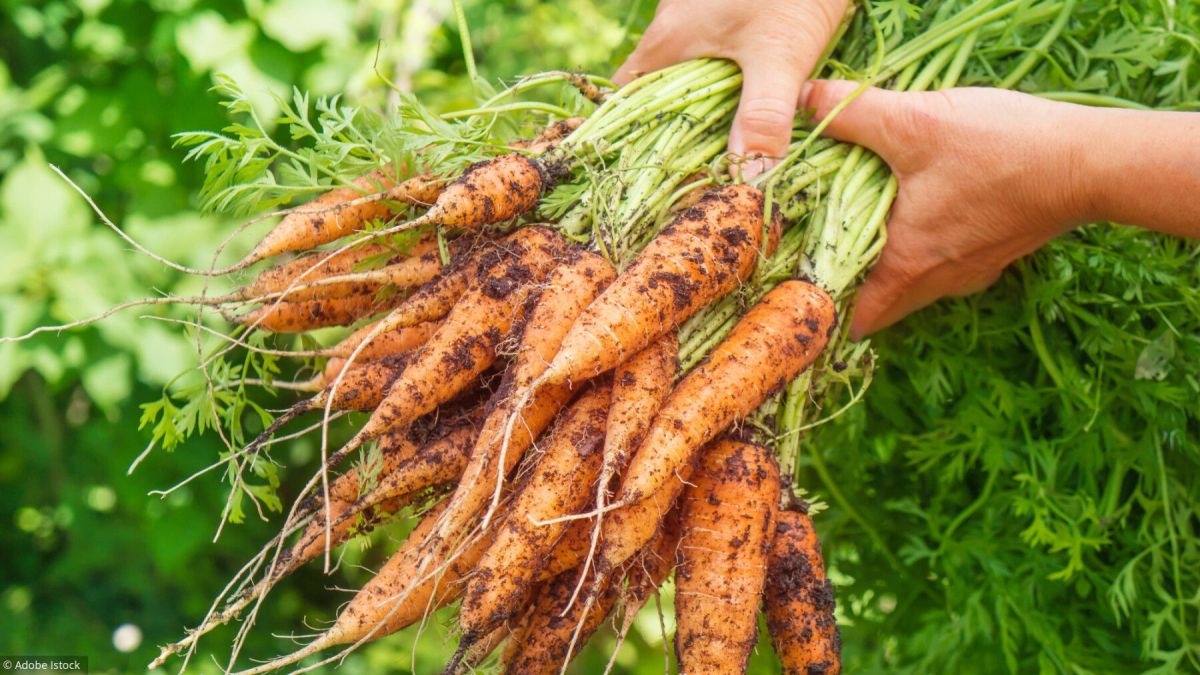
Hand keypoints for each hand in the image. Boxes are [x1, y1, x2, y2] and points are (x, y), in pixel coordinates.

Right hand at [615, 0, 849, 177]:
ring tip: (721, 155)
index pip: (624, 102)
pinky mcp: (729, 14)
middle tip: (692, 180)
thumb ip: (763, 116)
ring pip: (685, 77)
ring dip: (699, 113)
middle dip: (670, 136)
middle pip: (655, 95)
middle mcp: (672, 30)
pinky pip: (713, 61)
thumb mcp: (779, 53)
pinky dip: (724, 88)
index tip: (647, 179)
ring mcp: (699, 19)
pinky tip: (749, 107)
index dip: (629, 142)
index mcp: (666, 44)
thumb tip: (747, 181)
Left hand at [801, 82, 1097, 338]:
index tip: (795, 290)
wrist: (1090, 163)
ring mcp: (969, 273)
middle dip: (848, 285)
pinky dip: (921, 248)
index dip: (820, 310)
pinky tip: (916, 212)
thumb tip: (805, 101)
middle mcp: (936, 282)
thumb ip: (852, 113)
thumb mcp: (914, 123)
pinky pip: (942, 264)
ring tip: (858, 228)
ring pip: (911, 284)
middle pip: (878, 303)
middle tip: (817, 253)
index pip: (850, 317)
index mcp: (906, 266)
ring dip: (885, 264)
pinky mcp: (993, 253)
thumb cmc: (1001, 151)